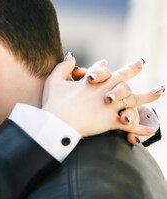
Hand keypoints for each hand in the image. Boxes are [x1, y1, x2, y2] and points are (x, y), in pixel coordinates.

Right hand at [42, 54, 162, 143]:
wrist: (57, 123)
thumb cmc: (53, 104)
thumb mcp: (54, 81)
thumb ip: (64, 67)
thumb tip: (71, 56)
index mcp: (92, 81)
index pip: (102, 70)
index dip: (104, 67)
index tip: (106, 63)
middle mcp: (105, 90)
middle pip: (123, 78)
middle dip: (132, 69)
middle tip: (139, 63)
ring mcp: (110, 106)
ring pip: (132, 99)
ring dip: (147, 96)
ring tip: (158, 92)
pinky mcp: (111, 120)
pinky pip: (129, 124)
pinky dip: (139, 129)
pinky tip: (149, 131)